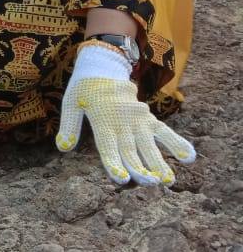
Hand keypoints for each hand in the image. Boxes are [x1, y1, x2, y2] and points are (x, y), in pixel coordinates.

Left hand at [56, 44, 195, 185]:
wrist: (103, 67)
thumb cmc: (83, 90)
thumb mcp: (71, 104)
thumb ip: (69, 126)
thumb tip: (63, 147)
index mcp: (102, 120)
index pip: (108, 146)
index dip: (114, 163)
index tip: (121, 178)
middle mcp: (122, 122)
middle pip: (132, 149)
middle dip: (140, 168)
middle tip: (150, 184)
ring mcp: (138, 120)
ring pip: (149, 144)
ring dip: (159, 162)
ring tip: (168, 180)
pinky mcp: (147, 117)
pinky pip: (164, 131)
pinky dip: (176, 143)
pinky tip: (189, 157)